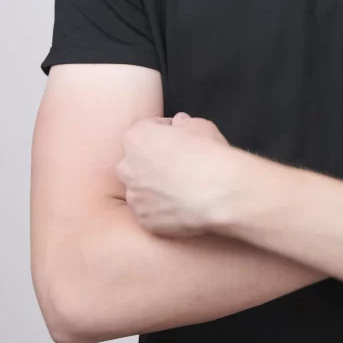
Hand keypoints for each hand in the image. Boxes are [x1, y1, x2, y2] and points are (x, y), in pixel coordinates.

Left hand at [116, 113, 237, 237]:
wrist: (216, 191)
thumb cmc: (206, 152)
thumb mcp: (199, 124)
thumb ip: (183, 123)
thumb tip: (179, 124)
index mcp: (136, 137)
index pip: (146, 129)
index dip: (165, 132)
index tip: (179, 138)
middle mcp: (127, 167)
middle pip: (137, 161)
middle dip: (153, 161)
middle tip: (179, 163)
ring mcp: (134, 196)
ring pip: (141, 189)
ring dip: (156, 187)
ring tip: (182, 187)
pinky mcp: (143, 220)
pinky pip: (150, 212)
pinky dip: (162, 209)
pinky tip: (182, 204)